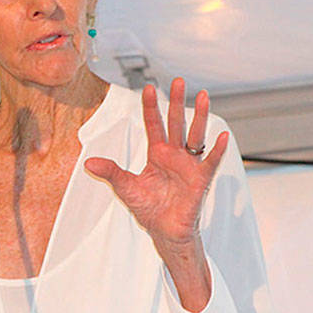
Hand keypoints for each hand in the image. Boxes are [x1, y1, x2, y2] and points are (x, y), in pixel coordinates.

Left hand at [84, 77, 228, 251]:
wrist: (165, 231)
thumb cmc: (149, 209)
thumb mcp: (126, 188)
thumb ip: (111, 172)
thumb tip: (89, 161)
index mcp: (157, 154)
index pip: (154, 125)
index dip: (151, 107)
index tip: (148, 87)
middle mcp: (174, 155)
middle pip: (176, 123)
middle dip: (176, 102)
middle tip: (178, 81)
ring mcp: (189, 165)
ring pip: (195, 135)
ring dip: (200, 116)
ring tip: (203, 97)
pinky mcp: (200, 179)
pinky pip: (210, 162)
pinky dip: (217, 150)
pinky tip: (222, 136)